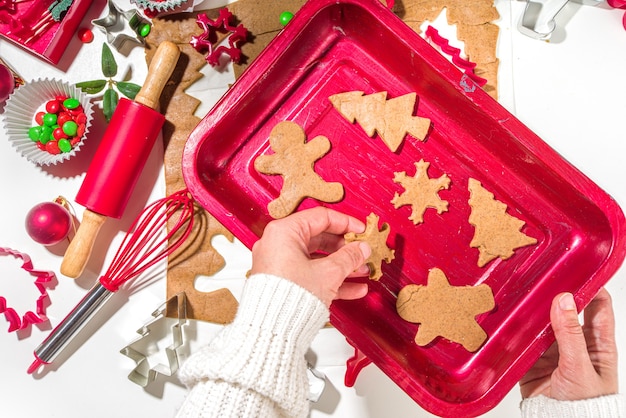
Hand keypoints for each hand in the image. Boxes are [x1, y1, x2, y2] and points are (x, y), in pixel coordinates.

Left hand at [250, 207, 371, 305]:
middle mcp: (277, 245)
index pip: (321, 217)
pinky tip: (352, 289)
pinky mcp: (283, 282)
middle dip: (345, 248)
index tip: (361, 230)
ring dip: (342, 265)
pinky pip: (310, 275)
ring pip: (316, 259)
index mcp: (284, 232)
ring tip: (361, 271)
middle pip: (319, 238)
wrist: (272, 329)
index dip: (346, 223)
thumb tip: (361, 249)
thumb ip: (349, 257)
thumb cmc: (288, 298)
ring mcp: (279, 264)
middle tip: (362, 251)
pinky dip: (330, 279)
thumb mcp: (328, 273)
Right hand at [519, 288, 617, 400]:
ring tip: (523, 295)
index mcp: (598, 343)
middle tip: (542, 278)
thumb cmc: (586, 405)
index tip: (576, 269)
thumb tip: (564, 299)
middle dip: (556, 295)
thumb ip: (570, 333)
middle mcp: (575, 343)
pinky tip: (510, 320)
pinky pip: (523, 341)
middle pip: (566, 310)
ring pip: (542, 323)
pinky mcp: (532, 361)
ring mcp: (553, 351)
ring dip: (534, 312)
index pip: (598, 305)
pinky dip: (516, 331)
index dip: (590, 286)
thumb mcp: (579, 366)